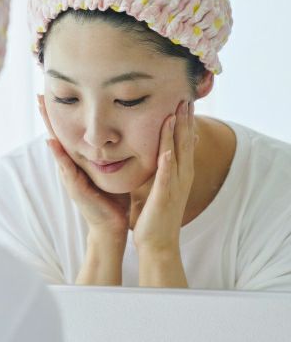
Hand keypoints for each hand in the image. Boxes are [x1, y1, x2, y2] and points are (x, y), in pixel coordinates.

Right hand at [38, 95, 129, 238]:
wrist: (111, 227)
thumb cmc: (113, 198)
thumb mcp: (110, 171)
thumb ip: (110, 156)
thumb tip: (122, 137)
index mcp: (80, 161)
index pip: (69, 132)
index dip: (61, 115)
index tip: (54, 95)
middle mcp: (71, 165)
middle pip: (57, 135)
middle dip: (48, 115)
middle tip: (39, 95)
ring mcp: (69, 175)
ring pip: (57, 146)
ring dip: (49, 127)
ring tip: (42, 110)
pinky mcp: (74, 186)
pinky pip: (65, 167)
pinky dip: (58, 154)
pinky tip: (52, 141)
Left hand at [133, 100, 194, 253]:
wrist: (158, 244)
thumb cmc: (156, 214)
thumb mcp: (162, 186)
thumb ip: (163, 168)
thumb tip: (161, 152)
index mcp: (179, 173)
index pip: (184, 141)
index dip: (184, 121)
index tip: (183, 101)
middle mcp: (180, 177)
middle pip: (184, 143)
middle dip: (185, 120)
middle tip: (185, 98)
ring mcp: (174, 187)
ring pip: (177, 155)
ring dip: (177, 134)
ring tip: (176, 114)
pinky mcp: (163, 198)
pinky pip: (166, 178)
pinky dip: (167, 164)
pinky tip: (167, 151)